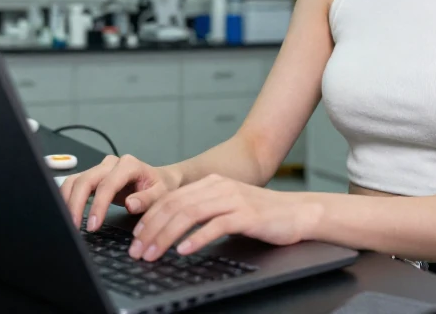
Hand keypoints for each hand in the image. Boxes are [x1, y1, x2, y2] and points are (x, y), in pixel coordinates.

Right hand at [59, 154, 181, 231]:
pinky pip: (75, 184)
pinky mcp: (93, 176)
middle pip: (85, 180)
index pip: (107, 184)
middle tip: (74, 228)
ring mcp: (100, 168)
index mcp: (129, 165)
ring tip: (67, 223)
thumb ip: (147, 199)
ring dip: (67, 201)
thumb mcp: (162, 194)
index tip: (93, 226)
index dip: (98, 206)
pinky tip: (66, 213)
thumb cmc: (161, 186)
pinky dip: (67, 198)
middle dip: (76, 204)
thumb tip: (130, 204)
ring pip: (75, 180)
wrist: (160, 179)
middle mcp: (111, 163)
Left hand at [127, 174, 320, 261]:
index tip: (136, 238)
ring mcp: (233, 199)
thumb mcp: (229, 207)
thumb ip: (205, 212)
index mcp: (212, 184)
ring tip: (153, 253)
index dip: (149, 218)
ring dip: (166, 236)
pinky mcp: (246, 215)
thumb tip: (174, 229)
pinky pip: (215, 225)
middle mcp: (219, 187)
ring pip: (189, 214)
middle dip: (151, 230)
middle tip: (138, 250)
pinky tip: (184, 250)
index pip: (171, 198)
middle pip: (175, 206)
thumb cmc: (264, 215)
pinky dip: (196, 238)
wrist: (299, 212)